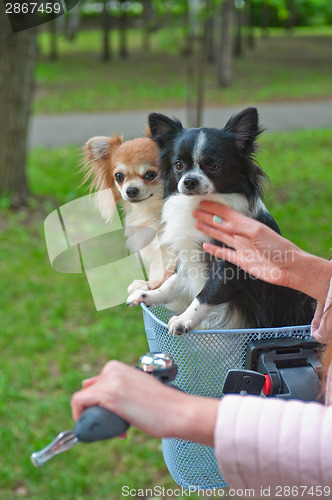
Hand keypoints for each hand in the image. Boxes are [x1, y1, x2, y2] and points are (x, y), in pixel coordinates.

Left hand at [71, 360, 218, 445]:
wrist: (176, 411)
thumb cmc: (161, 404)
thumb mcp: (136, 388)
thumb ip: (119, 387)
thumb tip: (94, 389)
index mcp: (117, 366)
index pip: (94, 385)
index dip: (101, 403)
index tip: (113, 414)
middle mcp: (111, 369)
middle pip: (88, 393)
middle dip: (98, 411)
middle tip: (119, 424)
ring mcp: (109, 380)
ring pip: (83, 399)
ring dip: (95, 417)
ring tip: (119, 428)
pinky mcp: (108, 394)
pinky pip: (79, 403)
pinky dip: (81, 417)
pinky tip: (97, 428)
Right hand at [192, 201, 330, 302]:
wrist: (288, 267)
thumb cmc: (277, 247)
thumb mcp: (257, 232)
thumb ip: (238, 227)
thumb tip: (220, 222)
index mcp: (247, 224)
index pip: (226, 213)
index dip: (214, 208)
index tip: (202, 202)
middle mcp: (243, 234)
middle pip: (221, 223)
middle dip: (208, 217)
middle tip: (194, 212)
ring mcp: (242, 247)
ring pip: (221, 236)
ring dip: (209, 230)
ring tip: (197, 224)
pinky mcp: (241, 261)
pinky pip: (224, 253)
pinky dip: (215, 250)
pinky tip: (206, 246)